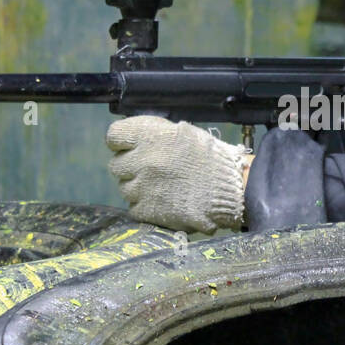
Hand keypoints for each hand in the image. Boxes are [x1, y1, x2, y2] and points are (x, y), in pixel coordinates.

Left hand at [106, 116, 250, 232]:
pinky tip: (163, 200)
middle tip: (152, 169)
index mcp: (149, 136)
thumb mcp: (183, 133)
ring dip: (138, 187)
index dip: (121, 142)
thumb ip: (155, 134)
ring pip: (125, 187)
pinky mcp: (147, 210)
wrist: (230, 191)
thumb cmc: (211, 158)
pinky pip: (134, 207)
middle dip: (131, 166)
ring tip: (162, 187)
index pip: (114, 136)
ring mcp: (141, 187)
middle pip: (116, 164)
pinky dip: (146, 205)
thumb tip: (136, 138)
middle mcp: (141, 160)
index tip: (128, 147)